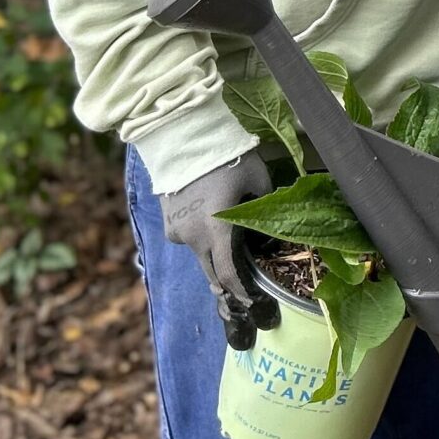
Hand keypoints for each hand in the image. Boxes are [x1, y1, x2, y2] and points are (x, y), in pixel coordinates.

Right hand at [160, 149, 278, 349]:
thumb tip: (271, 228)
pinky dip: (200, 239)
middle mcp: (193, 238)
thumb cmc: (227, 156)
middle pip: (212, 272)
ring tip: (229, 249)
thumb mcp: (258, 180)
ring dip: (214, 257)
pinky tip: (210, 224)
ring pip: (199, 255)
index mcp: (217, 230)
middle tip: (242, 288)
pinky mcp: (167, 224)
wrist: (183, 137)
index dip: (241, 291)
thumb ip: (265, 209)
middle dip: (228, 283)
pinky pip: (188, 239)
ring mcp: (176, 233)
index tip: (252, 301)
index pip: (229, 274)